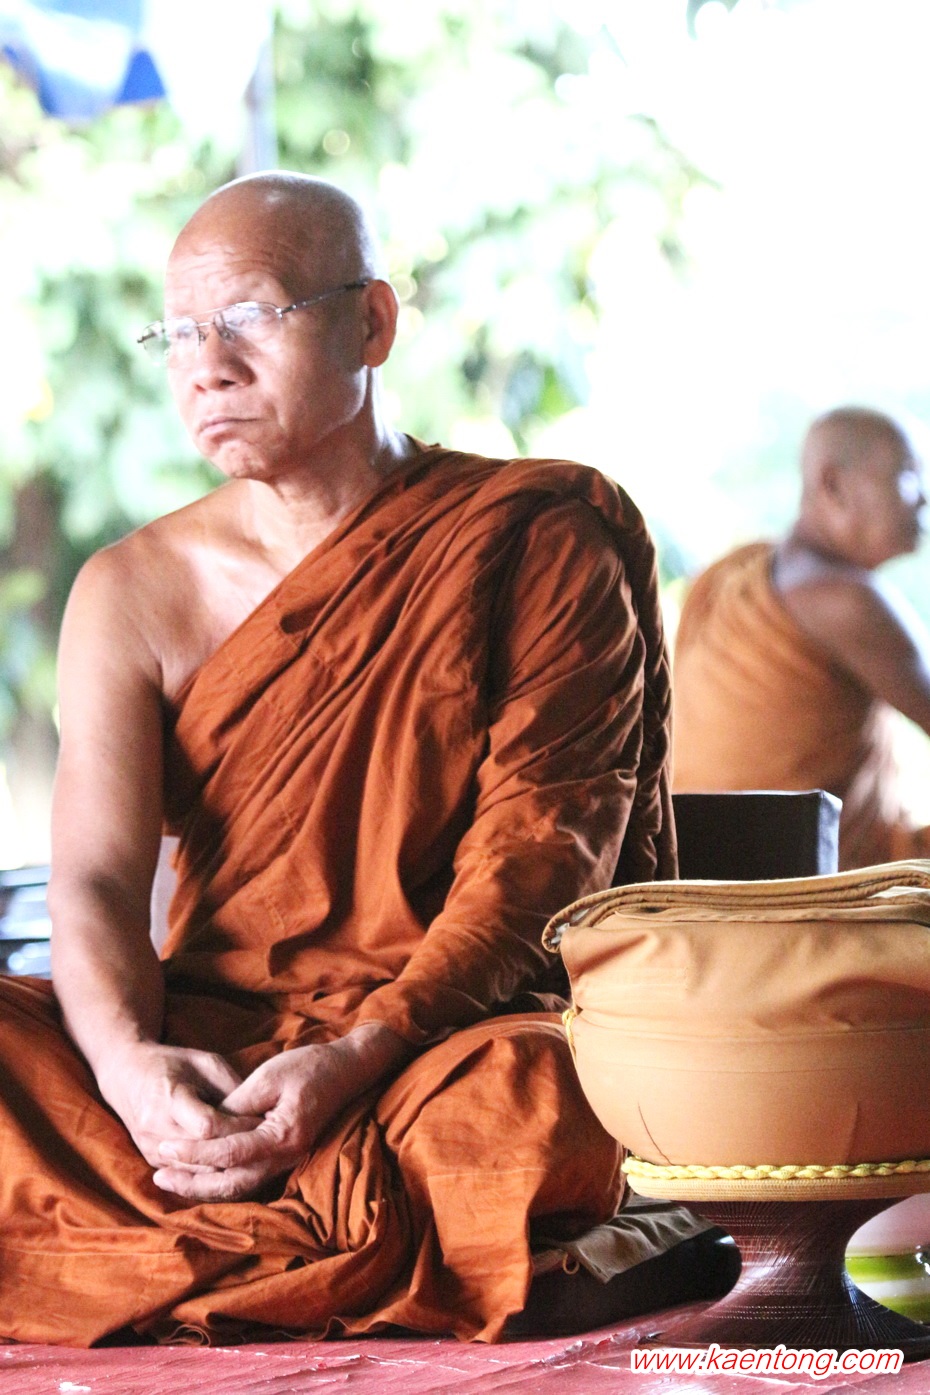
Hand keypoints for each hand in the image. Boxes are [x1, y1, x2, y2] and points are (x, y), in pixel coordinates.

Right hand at [96, 1041, 260, 1171]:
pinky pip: (186, 1176)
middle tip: (265, 1141)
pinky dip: (211, 1172)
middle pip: (203, 1154)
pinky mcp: (151, 1160)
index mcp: (169, 1097)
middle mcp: (155, 1128)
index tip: (262, 1121)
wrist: (127, 1075)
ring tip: (252, 1153)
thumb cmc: (173, 1064)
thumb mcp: (205, 1062)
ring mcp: (150, 1148)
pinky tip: (232, 1162)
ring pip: (196, 1172)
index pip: (208, 1126)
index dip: (238, 1126)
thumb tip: (261, 1114)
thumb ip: (231, 1088)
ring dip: (226, 1166)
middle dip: (237, 1150)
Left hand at [152, 1024, 412, 1201]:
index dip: (194, 1153)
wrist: (348, 1070)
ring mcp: (287, 1161)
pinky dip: (222, 1178)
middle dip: (193, 1182)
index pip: (229, 1153)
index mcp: (283, 1135)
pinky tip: (199, 1173)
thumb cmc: (309, 1067)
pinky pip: (249, 1177)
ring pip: (240, 1187)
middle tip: (158, 1176)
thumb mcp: (268, 1076)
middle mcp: (286, 1157)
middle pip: (232, 1184)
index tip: (164, 1149)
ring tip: (170, 1180)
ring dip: (204, 1186)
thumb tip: (205, 1125)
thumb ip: (236, 1104)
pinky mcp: (284, 1157)